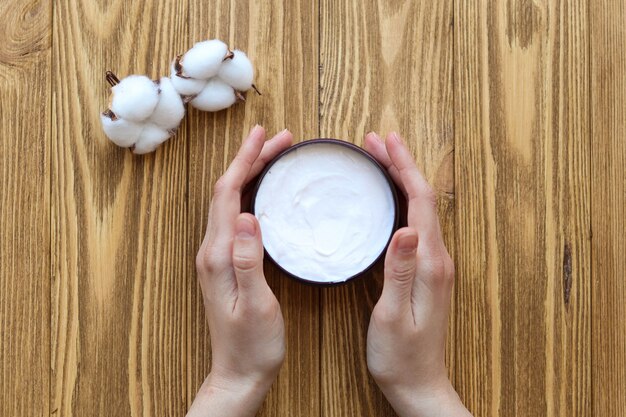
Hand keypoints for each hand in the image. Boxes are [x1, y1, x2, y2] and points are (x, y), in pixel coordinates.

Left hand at [188, 125, 292, 416]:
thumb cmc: (252, 344)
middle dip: (250, 159)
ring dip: (250, 173)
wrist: (239, 372)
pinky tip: (265, 193)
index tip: (262, 135)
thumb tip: (248, 216)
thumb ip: (249, 259)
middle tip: (278, 139)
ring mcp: (217, 256)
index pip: (228, 195)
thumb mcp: (256, 303)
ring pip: (231, 201)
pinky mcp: (226, 263)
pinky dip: (250, 195)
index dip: (244, 161)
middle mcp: (212, 251)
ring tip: (274, 156)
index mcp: (218, 255)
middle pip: (227, 192)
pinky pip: (235, 217)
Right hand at [364, 132, 470, 416]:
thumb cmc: (402, 355)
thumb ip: (400, 272)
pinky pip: (416, 225)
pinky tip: (388, 200)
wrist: (419, 383)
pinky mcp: (425, 272)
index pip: (420, 202)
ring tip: (380, 161)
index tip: (386, 142)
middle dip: (401, 165)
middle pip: (422, 199)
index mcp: (430, 264)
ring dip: (402, 180)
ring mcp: (433, 265)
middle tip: (375, 143)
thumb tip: (405, 228)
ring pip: (420, 209)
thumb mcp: (394, 316)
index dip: (404, 168)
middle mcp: (437, 259)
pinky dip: (402, 202)